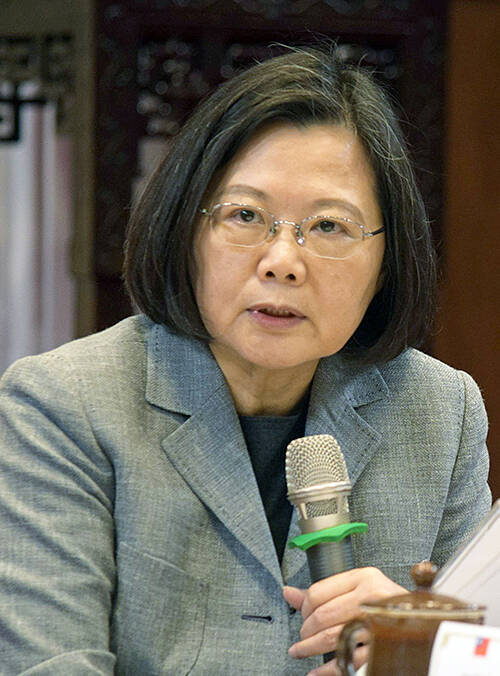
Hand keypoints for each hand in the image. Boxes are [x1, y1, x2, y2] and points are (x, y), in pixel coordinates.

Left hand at [283, 567, 405, 674]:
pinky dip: (327, 669)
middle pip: (322, 616)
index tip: (302, 615)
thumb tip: (288, 593)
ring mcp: (378, 623)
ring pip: (331, 637)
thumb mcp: (358, 590)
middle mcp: (372, 597)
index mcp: (365, 578)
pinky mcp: (382, 649)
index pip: (318, 592)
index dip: (304, 607)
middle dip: (305, 631)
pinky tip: (317, 671)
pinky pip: (347, 661)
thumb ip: (324, 592)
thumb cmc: (388, 606)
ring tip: (301, 651)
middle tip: (302, 638)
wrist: (424, 624)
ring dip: (309, 648)